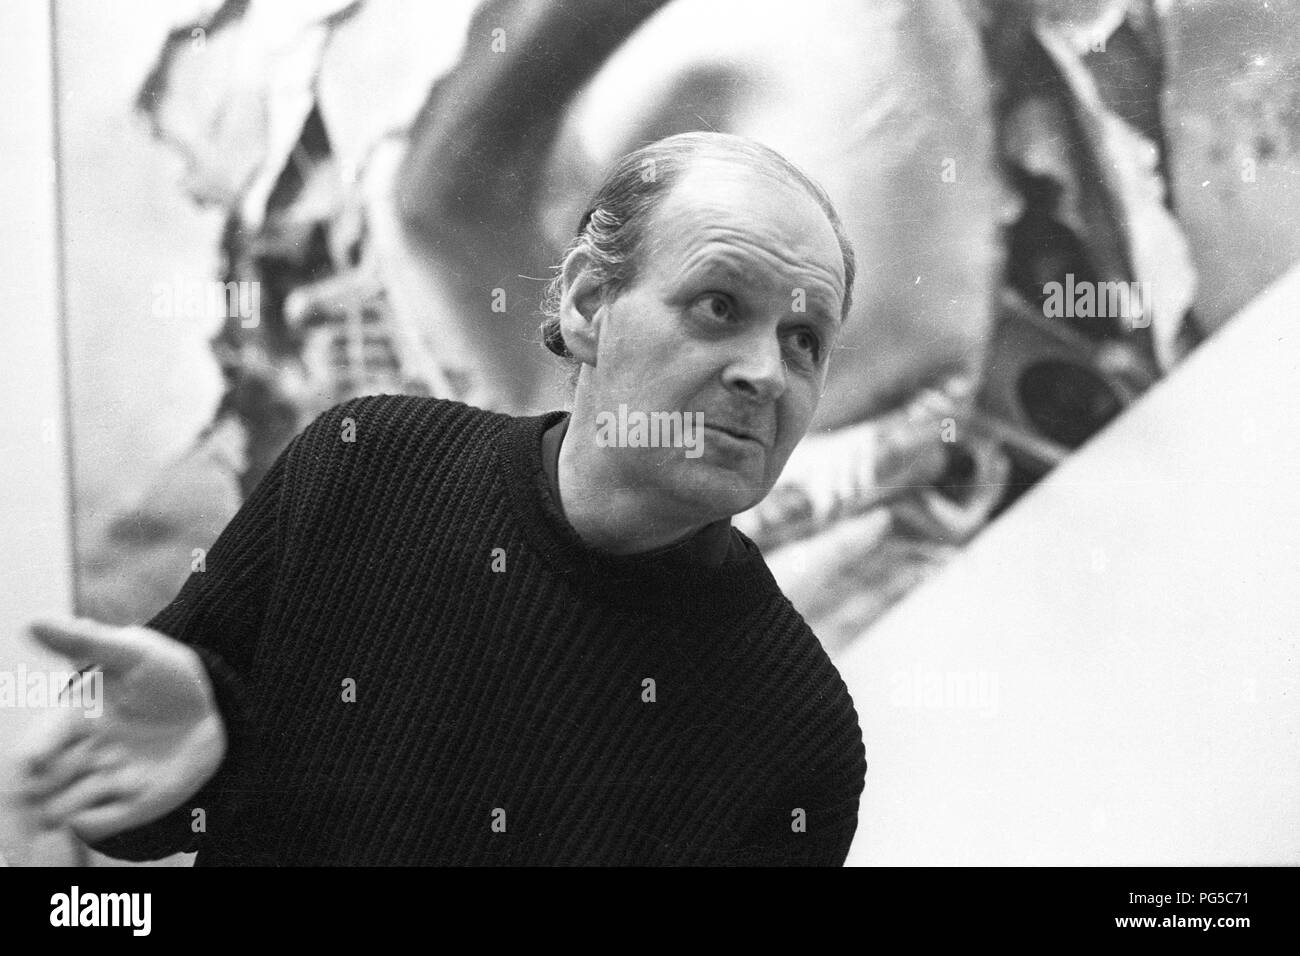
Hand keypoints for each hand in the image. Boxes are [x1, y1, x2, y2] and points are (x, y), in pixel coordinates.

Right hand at [7, 617, 226, 843]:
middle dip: (39, 790)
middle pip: (36, 787)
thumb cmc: (166, 673)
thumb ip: (85, 641)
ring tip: (94, 790)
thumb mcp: (132, 652)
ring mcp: (102, 783)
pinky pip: (96, 826)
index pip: (33, 748)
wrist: (212, 705)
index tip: (37, 759)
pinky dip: (95, 822)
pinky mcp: (129, 804)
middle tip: (60, 783)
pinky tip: (113, 804)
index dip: (32, 755)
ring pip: (58, 811)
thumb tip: (35, 622)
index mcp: (70, 721)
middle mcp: (78, 756)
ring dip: (66, 808)